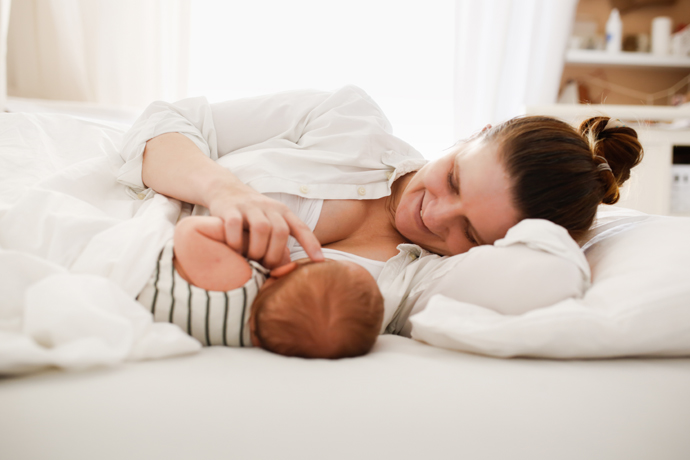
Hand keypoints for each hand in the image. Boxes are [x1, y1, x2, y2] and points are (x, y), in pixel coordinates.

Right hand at [206, 182, 322, 268]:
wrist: (226, 189)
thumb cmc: (252, 214)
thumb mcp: (271, 221)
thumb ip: (280, 240)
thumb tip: (286, 267)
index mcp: (283, 212)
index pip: (301, 227)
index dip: (311, 244)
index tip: (319, 261)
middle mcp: (269, 207)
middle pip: (280, 231)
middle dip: (275, 254)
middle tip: (266, 266)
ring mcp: (249, 207)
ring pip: (261, 228)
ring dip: (257, 250)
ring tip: (250, 259)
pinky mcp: (229, 209)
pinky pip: (235, 226)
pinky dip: (236, 242)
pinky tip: (234, 250)